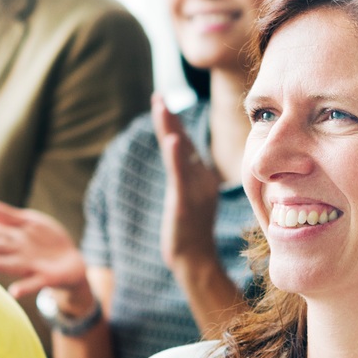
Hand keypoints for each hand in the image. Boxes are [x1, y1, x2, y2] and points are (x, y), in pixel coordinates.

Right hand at [0, 199, 92, 309]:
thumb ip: (5, 215)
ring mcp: (32, 266)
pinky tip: (14, 291)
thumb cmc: (46, 241)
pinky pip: (35, 282)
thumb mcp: (28, 221)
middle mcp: (19, 252)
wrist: (73, 262)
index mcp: (13, 237)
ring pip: (12, 264)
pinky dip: (25, 287)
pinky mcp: (46, 277)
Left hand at [152, 94, 221, 275]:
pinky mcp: (186, 202)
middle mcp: (199, 178)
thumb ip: (186, 180)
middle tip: (157, 96)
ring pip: (179, 153)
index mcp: (199, 176)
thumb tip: (181, 165)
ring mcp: (194, 189)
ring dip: (170, 128)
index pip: (184, 144)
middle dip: (169, 119)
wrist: (196, 260)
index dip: (173, 123)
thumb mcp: (189, 200)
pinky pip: (181, 175)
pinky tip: (171, 140)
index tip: (162, 102)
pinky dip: (176, 157)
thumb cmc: (191, 233)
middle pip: (181, 142)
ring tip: (161, 106)